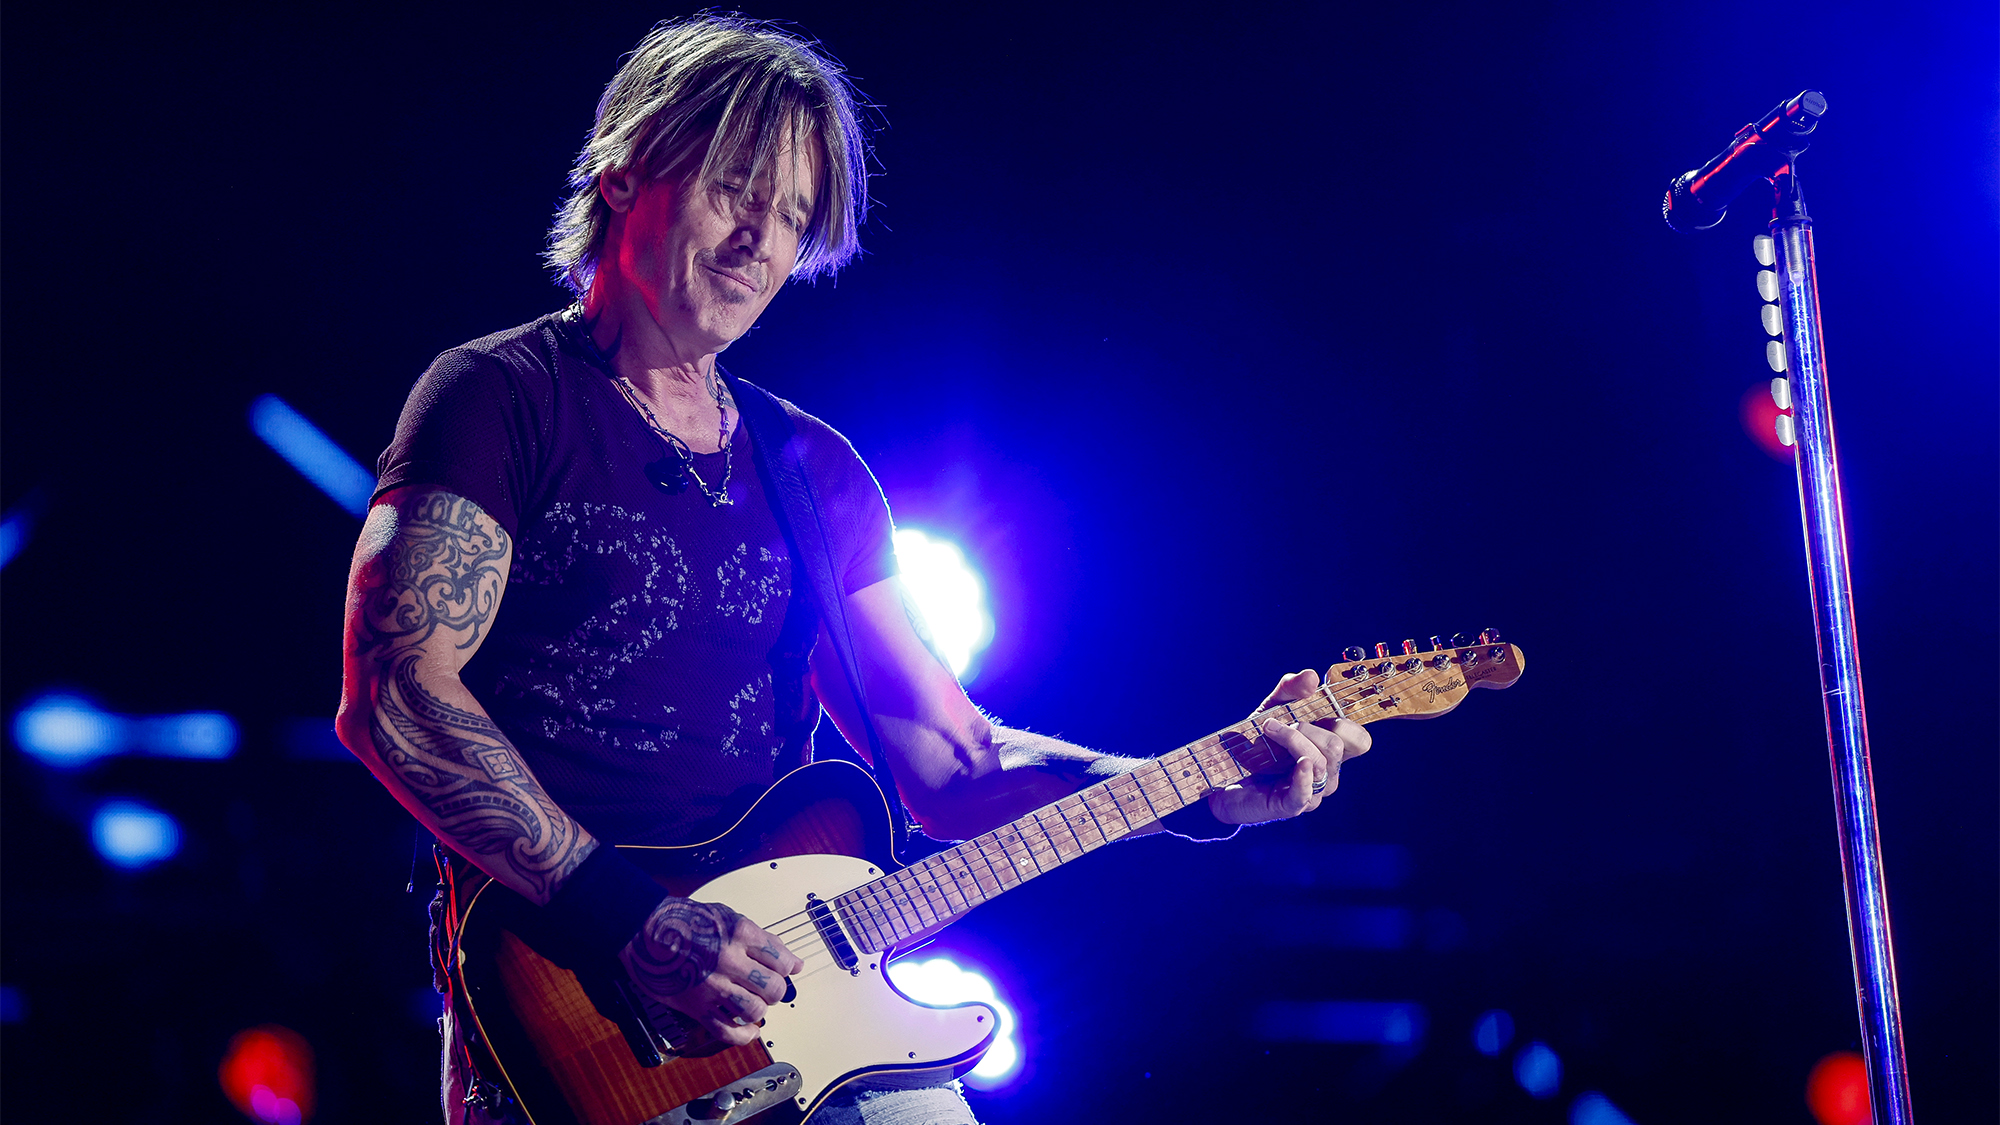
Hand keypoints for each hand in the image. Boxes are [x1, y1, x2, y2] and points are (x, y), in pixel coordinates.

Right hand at [618, 898, 804, 1046]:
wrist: (645, 930)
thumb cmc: (686, 921)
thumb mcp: (729, 916)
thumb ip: (764, 940)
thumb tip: (794, 962)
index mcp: (740, 934)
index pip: (782, 960)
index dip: (787, 967)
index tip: (783, 969)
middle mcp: (730, 961)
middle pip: (774, 988)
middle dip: (775, 989)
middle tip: (767, 986)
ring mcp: (713, 986)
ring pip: (756, 1010)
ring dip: (760, 1009)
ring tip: (754, 1001)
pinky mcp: (697, 1006)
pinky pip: (728, 1031)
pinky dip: (744, 1035)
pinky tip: (749, 1029)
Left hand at [1208, 668, 1372, 824]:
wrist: (1224, 776)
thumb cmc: (1255, 744)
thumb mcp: (1271, 709)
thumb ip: (1291, 691)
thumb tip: (1311, 675)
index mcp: (1329, 748)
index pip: (1359, 739)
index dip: (1347, 721)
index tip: (1321, 704)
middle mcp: (1327, 771)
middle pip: (1339, 745)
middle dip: (1309, 727)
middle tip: (1279, 722)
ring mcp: (1313, 790)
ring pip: (1321, 762)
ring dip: (1293, 739)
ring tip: (1268, 729)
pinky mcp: (1292, 805)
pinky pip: (1307, 792)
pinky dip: (1304, 775)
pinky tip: (1299, 763)